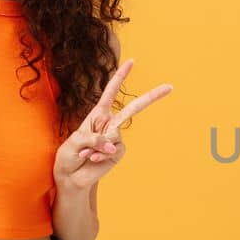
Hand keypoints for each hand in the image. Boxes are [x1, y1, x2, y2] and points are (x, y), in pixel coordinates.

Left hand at [53, 58, 172, 189]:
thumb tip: (111, 144)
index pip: (111, 93)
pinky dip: (101, 155)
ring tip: (86, 154)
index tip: (131, 62)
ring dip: (97, 146)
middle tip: (169, 87)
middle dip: (152, 97)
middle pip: (134, 108)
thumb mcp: (75, 141)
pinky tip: (93, 160)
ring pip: (116, 135)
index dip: (120, 77)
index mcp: (98, 115)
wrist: (71, 177)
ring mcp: (115, 139)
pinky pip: (114, 150)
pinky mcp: (117, 153)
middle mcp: (110, 124)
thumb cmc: (69, 156)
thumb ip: (93, 139)